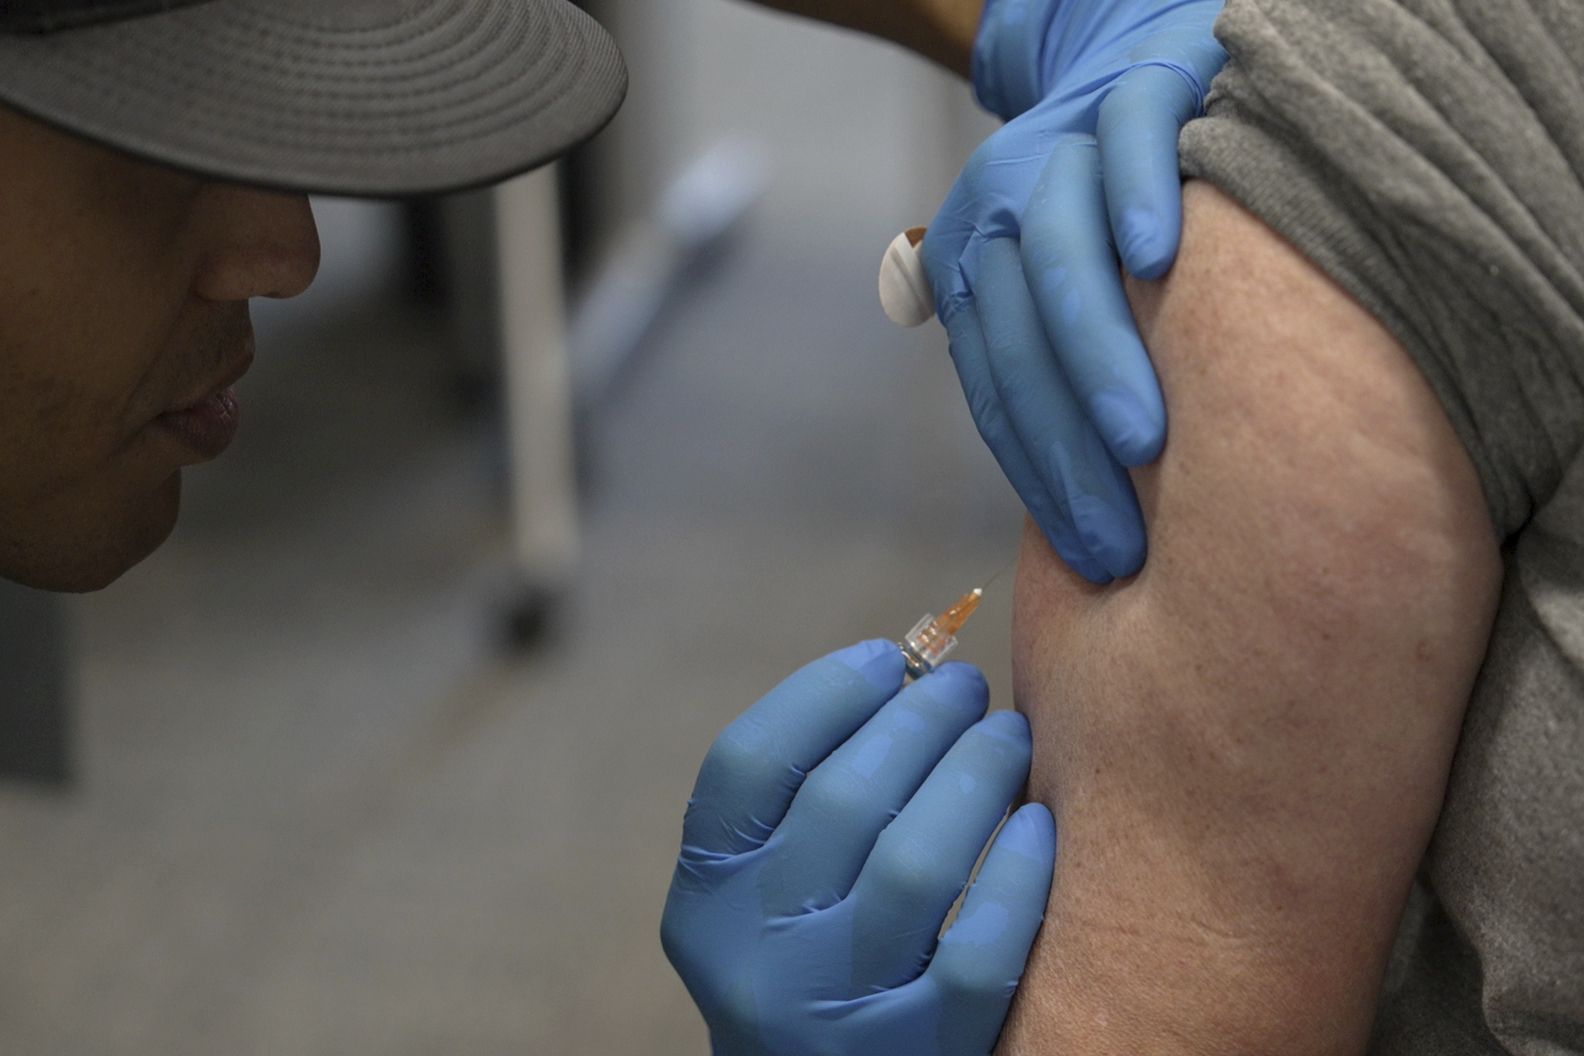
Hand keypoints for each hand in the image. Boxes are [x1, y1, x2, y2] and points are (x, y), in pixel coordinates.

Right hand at [661, 639, 1055, 1055]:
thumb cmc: (812, 967)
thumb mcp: (771, 894)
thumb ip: (808, 804)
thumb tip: (908, 678)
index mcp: (707, 898)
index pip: (748, 763)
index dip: (822, 693)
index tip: (887, 658)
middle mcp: (755, 954)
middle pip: (842, 799)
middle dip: (918, 720)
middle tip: (965, 687)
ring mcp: (834, 1010)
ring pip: (915, 864)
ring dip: (973, 776)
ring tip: (1006, 737)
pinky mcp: (917, 1054)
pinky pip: (978, 952)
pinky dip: (1015, 878)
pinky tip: (1036, 826)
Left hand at [921, 0, 1225, 580]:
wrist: (1147, 58)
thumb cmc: (1126, 216)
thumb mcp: (1074, 291)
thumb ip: (1058, 371)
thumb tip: (1085, 510)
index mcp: (976, 267)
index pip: (997, 389)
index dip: (1040, 479)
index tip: (1093, 560)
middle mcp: (1002, 206)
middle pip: (1019, 336)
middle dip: (1066, 447)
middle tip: (1125, 537)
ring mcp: (1065, 142)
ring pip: (1058, 249)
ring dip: (1095, 348)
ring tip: (1145, 443)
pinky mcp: (1139, 85)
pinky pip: (1128, 140)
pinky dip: (1138, 195)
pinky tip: (1159, 259)